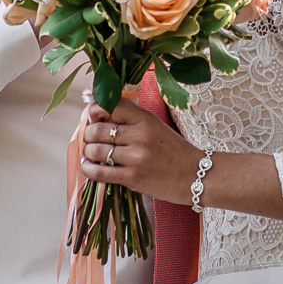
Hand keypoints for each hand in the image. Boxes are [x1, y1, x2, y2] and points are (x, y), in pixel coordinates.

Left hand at [79, 92, 201, 206]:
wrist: (195, 176)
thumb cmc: (173, 151)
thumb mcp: (156, 126)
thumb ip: (131, 119)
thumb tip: (97, 112)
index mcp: (146, 119)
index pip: (111, 105)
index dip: (95, 109)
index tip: (94, 116)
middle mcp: (140, 135)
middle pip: (98, 129)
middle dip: (88, 134)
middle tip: (90, 138)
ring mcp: (136, 157)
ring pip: (96, 150)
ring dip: (88, 152)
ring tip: (90, 154)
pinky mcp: (133, 178)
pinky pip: (100, 172)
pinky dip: (89, 169)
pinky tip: (89, 167)